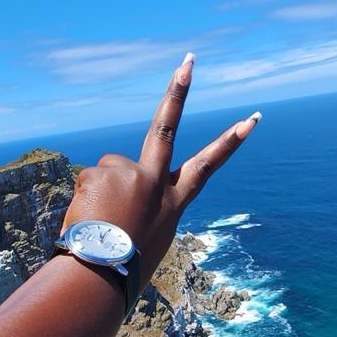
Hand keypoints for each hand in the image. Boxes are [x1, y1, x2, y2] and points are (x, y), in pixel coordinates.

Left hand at [61, 53, 260, 287]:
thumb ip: (146, 205)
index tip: (250, 120)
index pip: (206, 166)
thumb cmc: (124, 268)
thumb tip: (124, 188)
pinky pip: (89, 178)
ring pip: (112, 170)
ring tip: (100, 221)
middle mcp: (154, 182)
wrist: (98, 276)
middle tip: (189, 60)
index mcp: (173, 203)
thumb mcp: (149, 237)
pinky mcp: (100, 172)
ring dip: (103, 192)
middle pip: (166, 127)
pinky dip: (85, 198)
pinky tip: (87, 217)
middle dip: (179, 92)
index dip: (229, 143)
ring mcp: (128, 174)